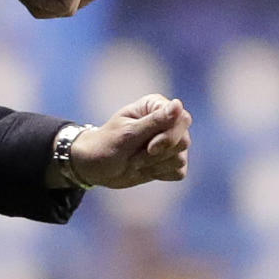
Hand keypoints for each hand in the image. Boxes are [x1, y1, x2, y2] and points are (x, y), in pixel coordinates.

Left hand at [67, 94, 190, 189]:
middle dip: (158, 155)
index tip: (150, 148)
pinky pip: (179, 171)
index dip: (169, 137)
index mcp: (156, 106)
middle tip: (134, 158)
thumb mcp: (128, 134)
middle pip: (184, 140)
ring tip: (134, 162)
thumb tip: (178, 105)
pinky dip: (160, 174)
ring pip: (180, 158)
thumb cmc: (106, 145)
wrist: (95, 167)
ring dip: (155, 166)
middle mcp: (167, 121)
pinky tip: (144, 169)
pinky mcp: (170, 161)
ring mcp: (170, 142)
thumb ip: (155, 121)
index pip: (182, 119)